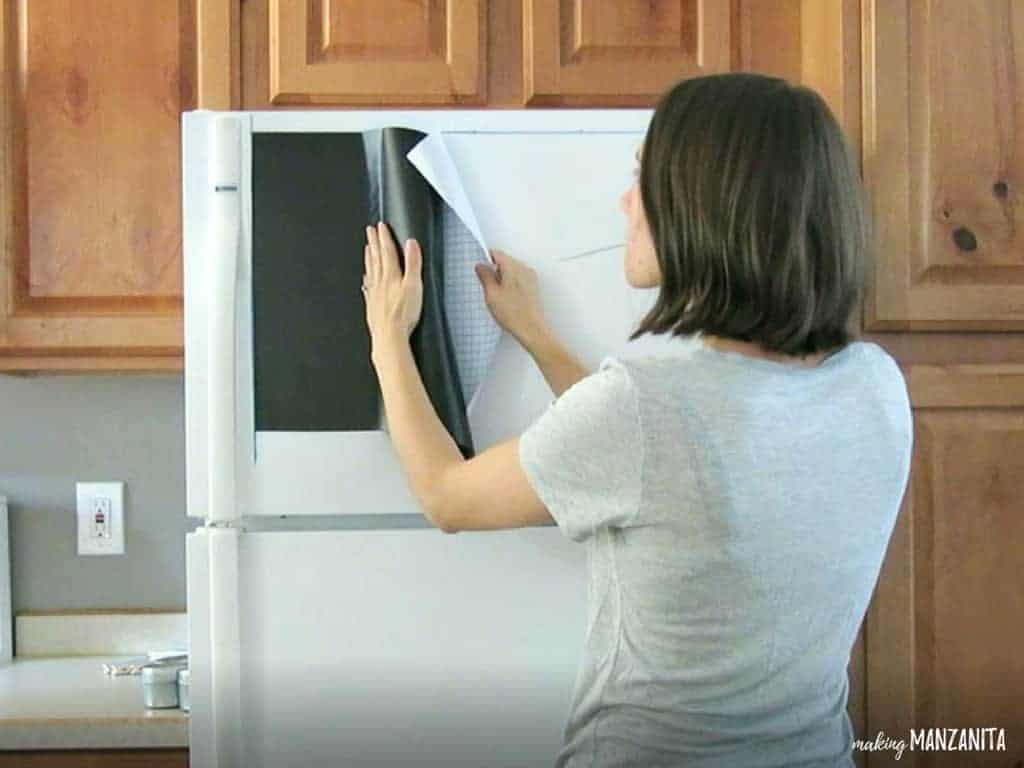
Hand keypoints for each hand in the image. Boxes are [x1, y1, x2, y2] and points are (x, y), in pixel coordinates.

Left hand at [363, 221, 422, 353]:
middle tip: (369, 230)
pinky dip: (367, 278)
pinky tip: (366, 278)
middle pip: (376, 257)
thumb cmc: (402, 314)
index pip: (387, 251)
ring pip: (370, 270)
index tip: (381, 226)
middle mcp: (380, 281)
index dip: (384, 237)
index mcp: (391, 275)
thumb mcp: (414, 286)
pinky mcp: (372, 304)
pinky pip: (368, 286)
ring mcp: (374, 293)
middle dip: (373, 242)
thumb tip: (411, 244)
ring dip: (369, 257)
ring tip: (367, 248)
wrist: (388, 335)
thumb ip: (413, 264)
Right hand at [475, 250, 547, 347]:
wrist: (531, 329)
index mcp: (513, 267)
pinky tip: (508, 299)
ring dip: (503, 278)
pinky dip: (511, 284)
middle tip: (489, 288)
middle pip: (504, 261)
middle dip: (494, 271)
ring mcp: (530, 277)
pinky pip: (518, 278)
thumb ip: (485, 276)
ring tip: (499, 296)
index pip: (496, 253)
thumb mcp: (491, 294)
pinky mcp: (533, 286)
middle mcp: (524, 269)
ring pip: (511, 270)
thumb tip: (481, 266)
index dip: (486, 260)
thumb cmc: (514, 314)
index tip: (480, 269)